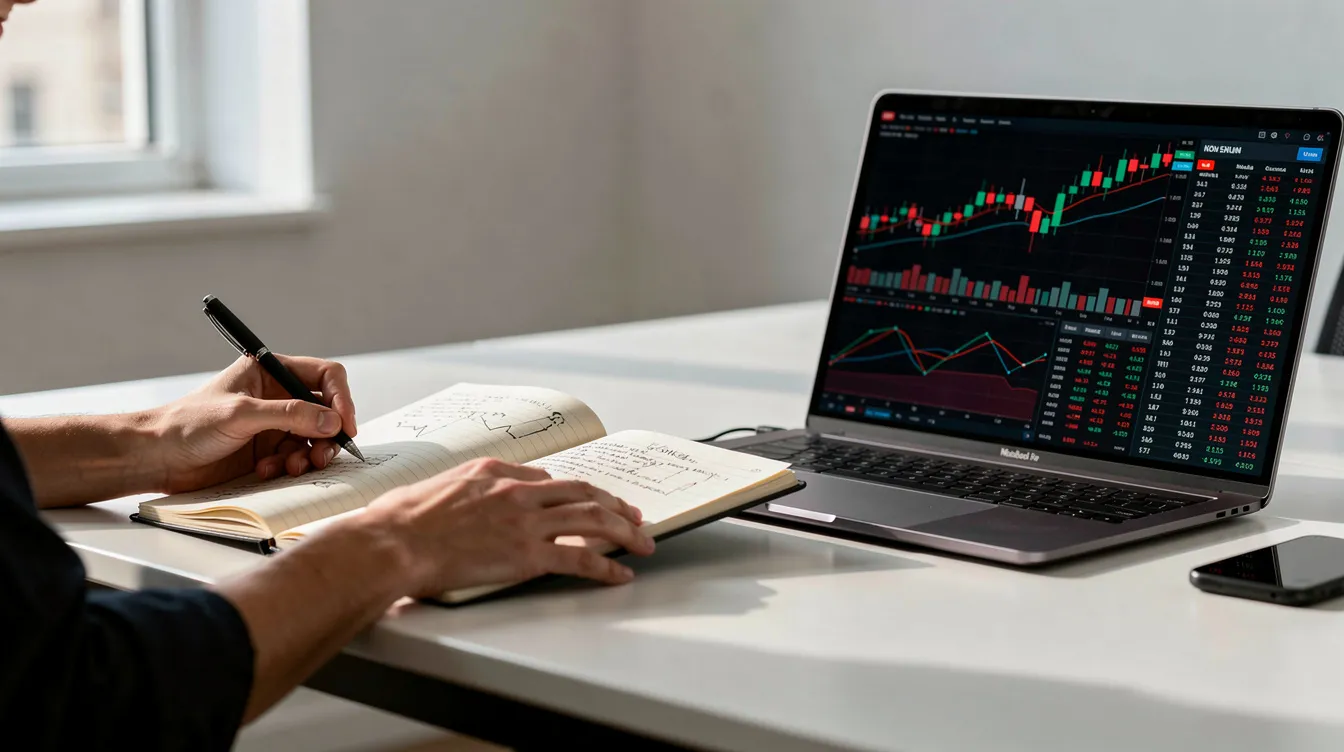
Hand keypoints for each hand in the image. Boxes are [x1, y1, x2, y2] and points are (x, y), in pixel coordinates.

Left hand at [147, 354, 357, 493]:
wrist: (158, 458)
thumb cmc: (187, 424)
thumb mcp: (241, 414)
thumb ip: (289, 415)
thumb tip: (332, 421)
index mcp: (271, 372)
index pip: (324, 376)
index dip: (340, 398)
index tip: (344, 424)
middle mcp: (278, 396)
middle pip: (326, 410)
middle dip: (327, 434)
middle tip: (322, 455)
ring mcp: (274, 425)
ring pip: (315, 438)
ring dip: (309, 455)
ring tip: (291, 467)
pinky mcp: (269, 451)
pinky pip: (297, 458)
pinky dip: (290, 468)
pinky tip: (267, 471)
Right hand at [361, 457, 654, 595]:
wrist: (393, 542)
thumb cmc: (404, 520)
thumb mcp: (442, 484)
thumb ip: (474, 483)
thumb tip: (495, 487)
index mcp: (495, 472)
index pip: (549, 479)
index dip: (576, 492)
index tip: (590, 501)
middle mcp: (517, 492)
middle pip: (582, 493)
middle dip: (614, 504)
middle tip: (634, 516)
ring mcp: (525, 523)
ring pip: (591, 519)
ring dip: (624, 531)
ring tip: (643, 542)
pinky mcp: (527, 555)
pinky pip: (580, 558)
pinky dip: (606, 566)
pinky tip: (621, 573)